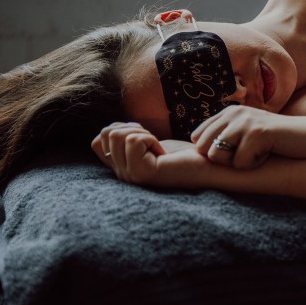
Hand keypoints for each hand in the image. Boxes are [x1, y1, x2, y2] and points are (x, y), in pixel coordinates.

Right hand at [92, 122, 209, 187]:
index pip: (97, 141)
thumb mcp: (148, 142)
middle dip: (133, 128)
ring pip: (118, 135)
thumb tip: (107, 129)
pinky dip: (151, 138)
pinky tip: (163, 153)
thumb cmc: (184, 152)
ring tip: (158, 147)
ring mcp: (130, 176)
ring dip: (143, 132)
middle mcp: (122, 175)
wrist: (209, 163)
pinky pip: (134, 140)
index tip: (144, 136)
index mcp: (121, 167)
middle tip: (154, 142)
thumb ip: (125, 138)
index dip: (120, 129)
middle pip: (106, 134)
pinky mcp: (142, 174)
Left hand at [191, 105, 305, 168]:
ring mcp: (246, 121)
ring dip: (239, 162)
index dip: (214, 154)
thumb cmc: (280, 141)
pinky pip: (240, 163)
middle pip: (203, 149)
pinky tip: (270, 152)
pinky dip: (254, 164)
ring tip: (259, 152)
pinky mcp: (258, 132)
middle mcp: (234, 113)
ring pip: (217, 156)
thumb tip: (198, 153)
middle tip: (249, 153)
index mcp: (229, 112)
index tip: (240, 151)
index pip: (197, 139)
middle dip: (223, 160)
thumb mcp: (248, 135)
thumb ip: (226, 138)